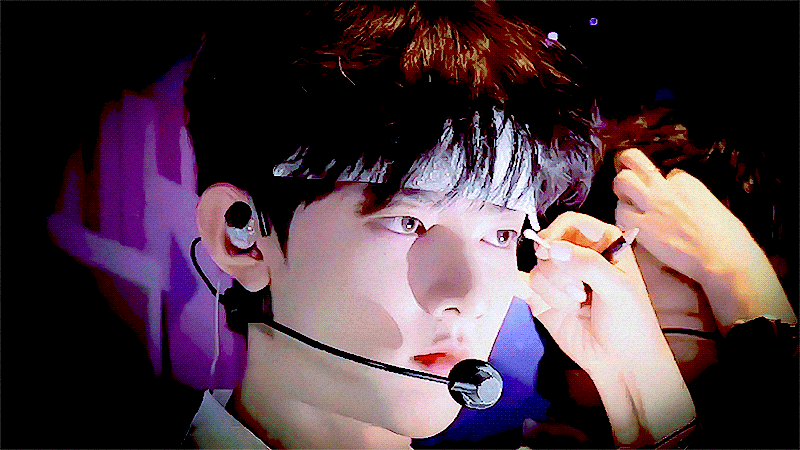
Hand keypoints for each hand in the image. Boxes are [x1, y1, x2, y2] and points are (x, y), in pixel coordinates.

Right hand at [522, 212, 694, 444]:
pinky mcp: (545, 297)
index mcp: (603, 245)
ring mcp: (560, 277)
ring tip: (579, 304)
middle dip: (562, 268)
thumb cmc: (630, 321)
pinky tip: (569, 311)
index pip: (571, 222)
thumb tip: (553, 249)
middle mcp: (579, 257)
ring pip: (539, 266)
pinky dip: (549, 299)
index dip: (558, 230)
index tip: (551, 247)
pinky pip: (532, 285)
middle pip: (550, 243)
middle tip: (580, 289)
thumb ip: (587, 264)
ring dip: (558, 288)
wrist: (620, 361)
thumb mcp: (618, 287)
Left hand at [613, 148, 794, 330]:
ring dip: (619, 188)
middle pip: (635, 160)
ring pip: (622, 181)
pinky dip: (621, 217)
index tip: (667, 195)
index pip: (669, 173)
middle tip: (623, 174)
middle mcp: (667, 189)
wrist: (723, 258)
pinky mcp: (643, 227)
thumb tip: (688, 207)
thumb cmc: (729, 239)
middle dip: (626, 163)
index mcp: (688, 183)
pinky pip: (620, 213)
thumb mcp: (714, 208)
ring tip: (623, 199)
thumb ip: (695, 201)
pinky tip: (627, 225)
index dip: (665, 183)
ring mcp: (653, 205)